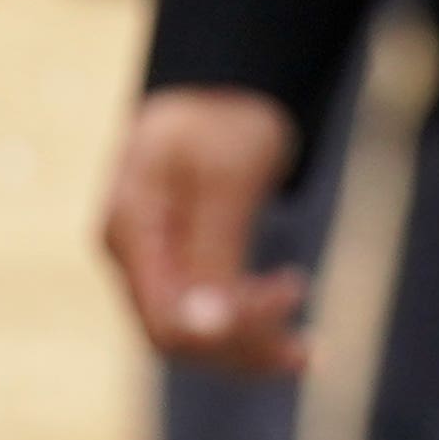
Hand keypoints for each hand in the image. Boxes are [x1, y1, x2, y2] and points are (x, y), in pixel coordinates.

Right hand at [101, 85, 306, 376]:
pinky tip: (290, 332)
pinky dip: (247, 333)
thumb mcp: (224, 179)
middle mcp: (131, 256)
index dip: (227, 334)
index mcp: (130, 231)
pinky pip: (205, 321)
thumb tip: (201, 330)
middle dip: (244, 344)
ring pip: (193, 340)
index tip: (287, 293)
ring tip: (308, 349)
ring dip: (250, 350)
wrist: (219, 89)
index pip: (166, 324)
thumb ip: (210, 252)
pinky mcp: (176, 267)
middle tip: (305, 326)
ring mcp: (150, 263)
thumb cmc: (221, 124)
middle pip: (179, 340)